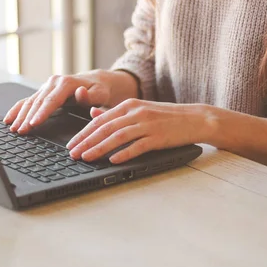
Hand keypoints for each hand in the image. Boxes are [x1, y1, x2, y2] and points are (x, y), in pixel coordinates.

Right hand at [3, 70, 137, 133]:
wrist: (97, 81)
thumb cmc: (100, 90)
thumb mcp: (101, 93)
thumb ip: (92, 96)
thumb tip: (80, 93)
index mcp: (67, 83)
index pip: (51, 100)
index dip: (41, 113)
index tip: (33, 123)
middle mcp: (54, 82)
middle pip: (37, 102)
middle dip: (27, 117)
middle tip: (20, 131)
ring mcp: (46, 86)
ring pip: (30, 101)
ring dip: (20, 115)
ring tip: (12, 128)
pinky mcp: (43, 91)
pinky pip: (27, 100)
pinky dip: (17, 109)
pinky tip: (8, 119)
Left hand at [66, 99, 214, 163]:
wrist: (195, 118)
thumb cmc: (165, 117)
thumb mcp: (138, 110)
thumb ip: (115, 113)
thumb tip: (92, 114)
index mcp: (128, 105)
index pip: (99, 120)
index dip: (83, 133)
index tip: (71, 144)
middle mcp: (136, 113)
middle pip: (105, 128)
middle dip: (86, 142)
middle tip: (72, 154)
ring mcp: (147, 124)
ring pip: (117, 137)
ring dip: (99, 148)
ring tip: (86, 157)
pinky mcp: (158, 137)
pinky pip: (138, 146)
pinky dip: (124, 153)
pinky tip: (112, 160)